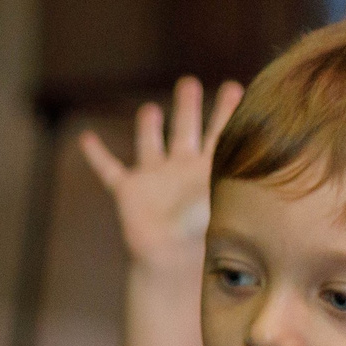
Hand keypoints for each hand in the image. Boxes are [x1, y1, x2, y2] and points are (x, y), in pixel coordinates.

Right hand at [78, 76, 242, 274]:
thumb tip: (258, 142)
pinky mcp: (128, 192)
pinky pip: (109, 169)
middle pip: (184, 129)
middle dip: (188, 107)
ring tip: (150, 109)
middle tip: (190, 84)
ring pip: (149, 143)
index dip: (227, 109)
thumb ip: (232, 167)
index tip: (235, 86)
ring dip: (148, 126)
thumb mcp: (223, 191)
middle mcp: (180, 168)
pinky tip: (86, 139)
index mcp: (208, 167)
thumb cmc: (205, 232)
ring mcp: (154, 179)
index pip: (219, 130)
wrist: (173, 261)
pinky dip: (97, 155)